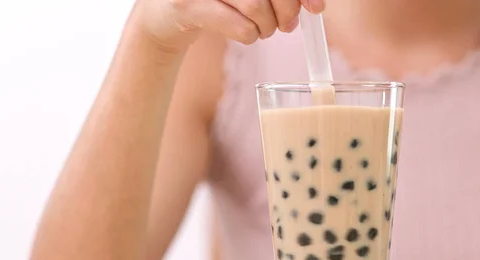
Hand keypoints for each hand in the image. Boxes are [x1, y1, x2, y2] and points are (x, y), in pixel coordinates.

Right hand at [134, 0, 325, 49]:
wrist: (164, 17)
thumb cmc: (213, 1)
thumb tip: (315, 4)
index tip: (315, 7)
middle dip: (287, 10)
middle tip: (287, 25)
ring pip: (256, 5)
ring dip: (267, 27)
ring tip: (263, 30)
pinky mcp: (188, 5)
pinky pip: (238, 25)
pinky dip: (250, 36)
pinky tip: (247, 35)